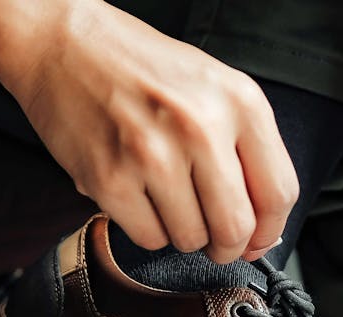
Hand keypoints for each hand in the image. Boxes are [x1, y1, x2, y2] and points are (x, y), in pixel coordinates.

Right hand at [0, 2, 297, 262]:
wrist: (63, 45)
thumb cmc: (141, 70)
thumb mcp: (214, 89)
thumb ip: (247, 150)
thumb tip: (260, 228)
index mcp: (239, 102)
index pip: (279, 193)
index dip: (268, 230)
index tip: (255, 240)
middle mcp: (200, 127)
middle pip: (236, 228)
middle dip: (228, 246)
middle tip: (214, 240)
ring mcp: (153, 155)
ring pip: (191, 239)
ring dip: (183, 233)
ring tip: (165, 197)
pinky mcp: (110, 179)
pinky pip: (149, 238)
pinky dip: (147, 228)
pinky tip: (138, 195)